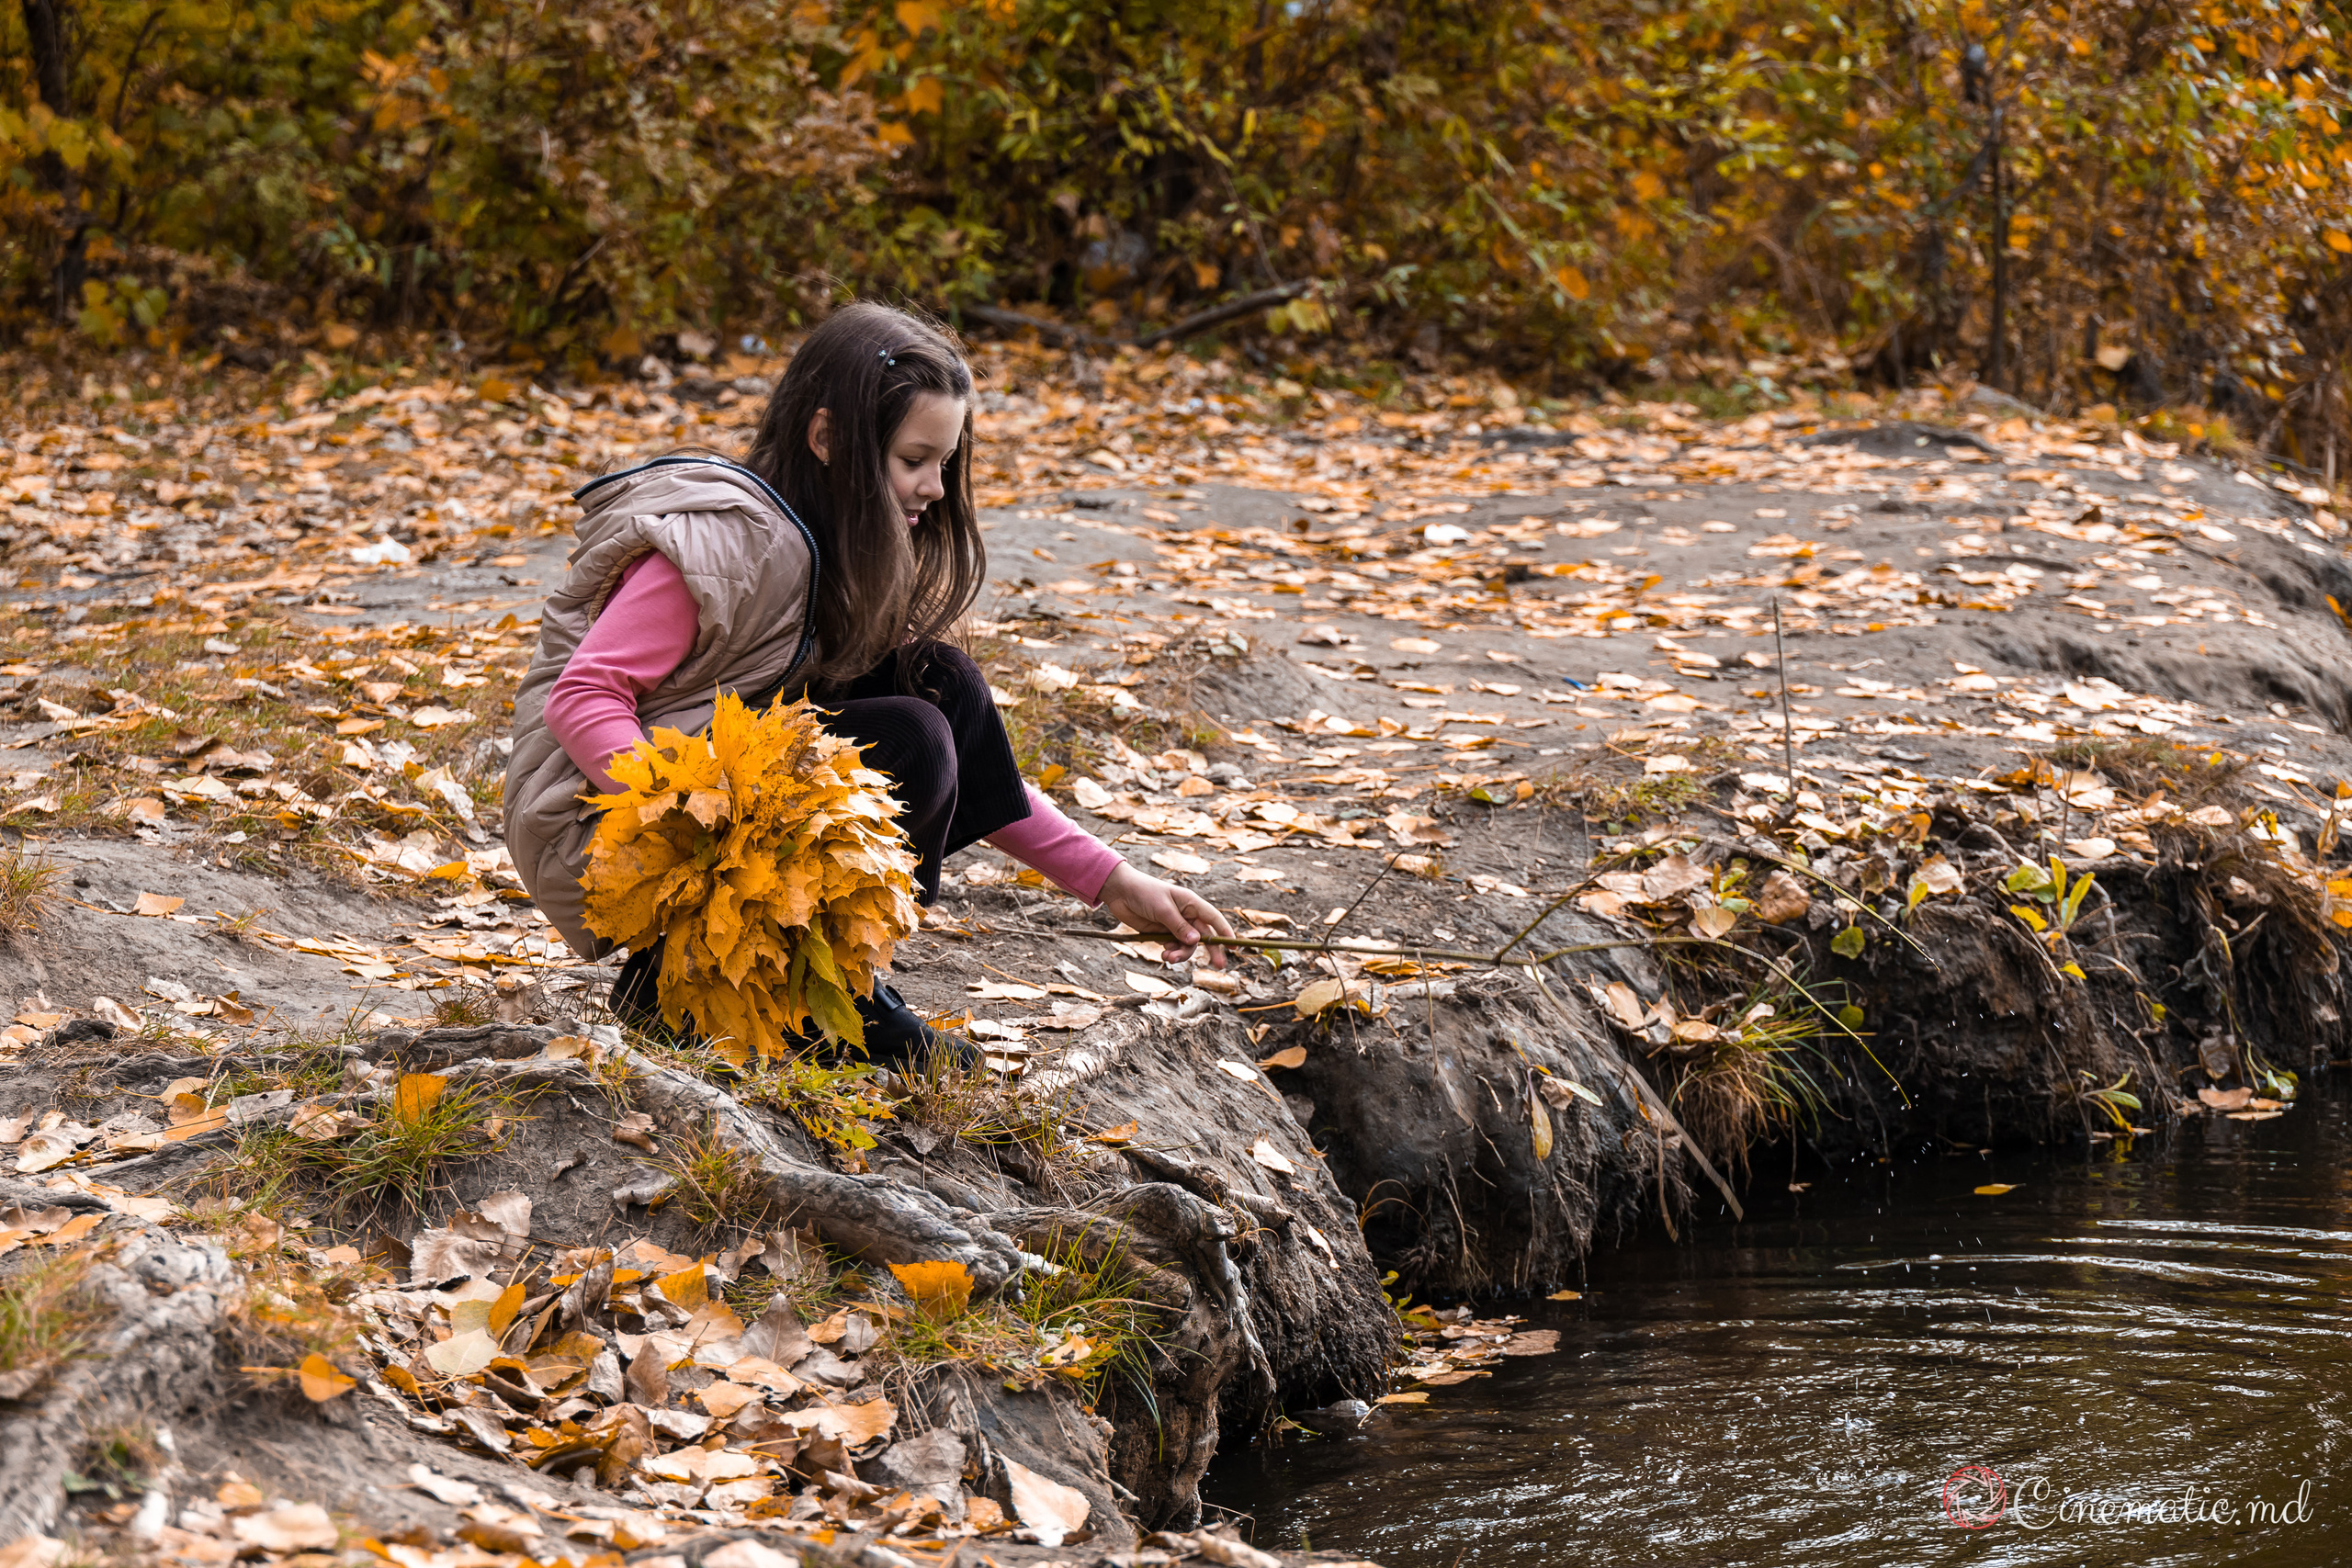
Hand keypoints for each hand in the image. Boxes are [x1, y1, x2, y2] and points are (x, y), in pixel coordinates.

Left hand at [1098, 863, 1236, 967]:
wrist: (1120, 892)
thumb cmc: (1144, 892)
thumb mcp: (1163, 909)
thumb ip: (1179, 926)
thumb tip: (1196, 941)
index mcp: (1191, 903)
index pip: (1214, 919)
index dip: (1226, 933)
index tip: (1235, 947)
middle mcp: (1186, 915)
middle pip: (1204, 936)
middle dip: (1210, 951)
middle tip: (1218, 966)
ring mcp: (1174, 925)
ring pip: (1187, 945)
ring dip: (1182, 954)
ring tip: (1169, 958)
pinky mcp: (1162, 933)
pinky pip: (1173, 947)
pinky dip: (1171, 953)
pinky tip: (1163, 954)